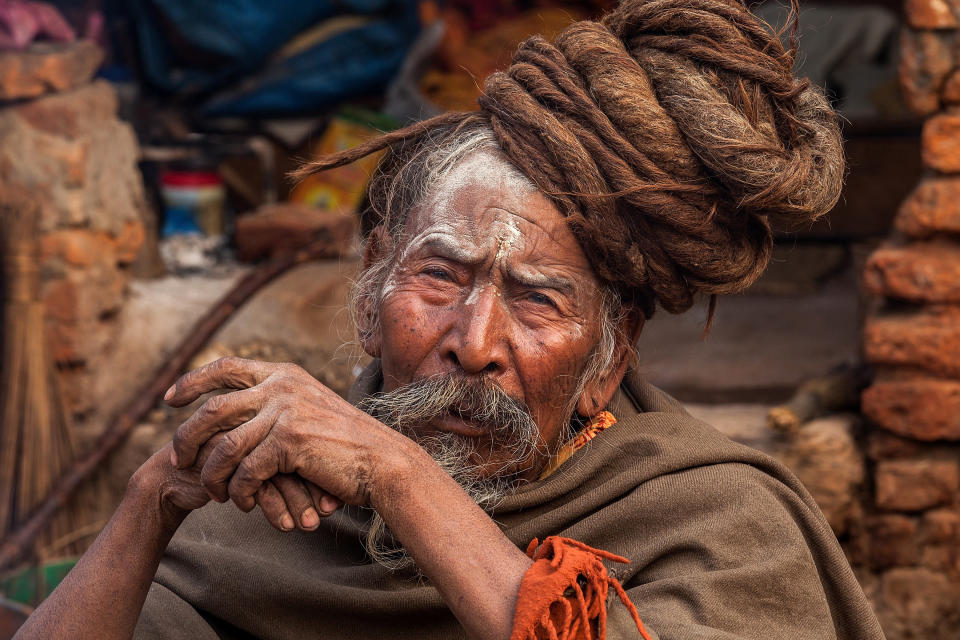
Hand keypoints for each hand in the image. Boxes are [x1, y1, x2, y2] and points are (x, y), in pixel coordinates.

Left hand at [165, 357, 414, 518]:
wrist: (382, 461)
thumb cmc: (346, 444)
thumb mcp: (310, 409)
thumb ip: (277, 404)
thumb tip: (234, 410)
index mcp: (284, 375)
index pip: (226, 366)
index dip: (193, 381)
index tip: (169, 399)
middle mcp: (282, 386)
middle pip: (212, 407)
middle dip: (187, 436)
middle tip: (178, 459)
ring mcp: (285, 411)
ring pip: (223, 446)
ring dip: (211, 475)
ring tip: (215, 492)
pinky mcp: (289, 441)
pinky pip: (245, 472)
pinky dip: (240, 492)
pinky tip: (245, 503)